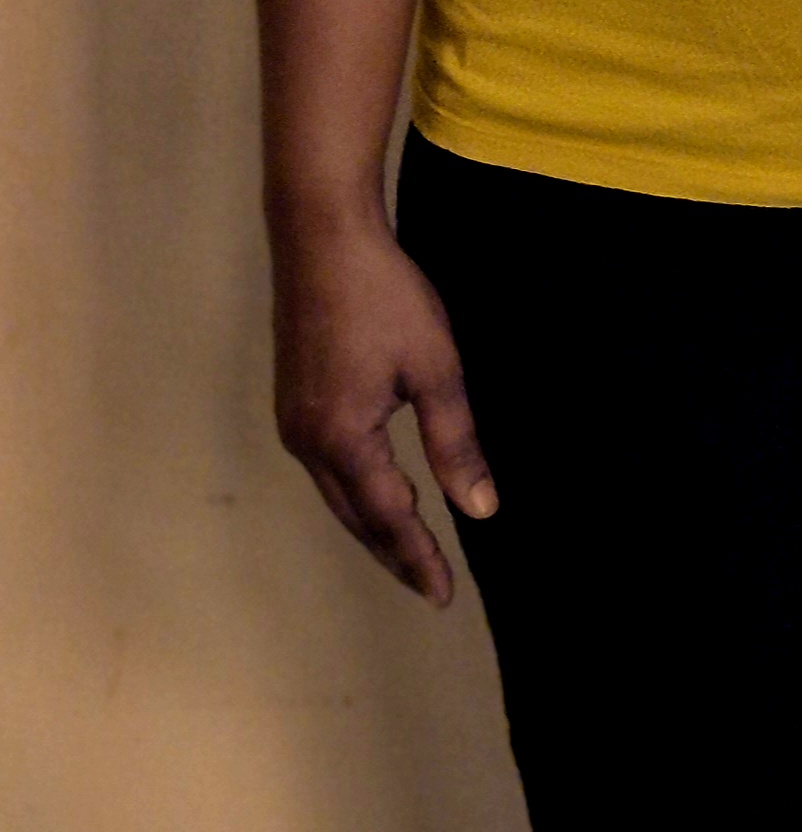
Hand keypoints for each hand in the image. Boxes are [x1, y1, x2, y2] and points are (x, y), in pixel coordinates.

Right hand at [270, 203, 495, 604]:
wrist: (321, 236)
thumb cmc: (385, 295)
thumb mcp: (436, 369)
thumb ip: (456, 443)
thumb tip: (479, 510)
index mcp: (343, 438)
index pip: (388, 518)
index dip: (419, 558)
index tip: (444, 595)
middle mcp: (307, 440)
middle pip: (355, 517)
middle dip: (395, 553)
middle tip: (431, 586)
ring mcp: (292, 421)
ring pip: (337, 495)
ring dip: (373, 526)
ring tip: (410, 551)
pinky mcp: (293, 401)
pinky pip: (326, 468)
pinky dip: (356, 493)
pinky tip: (378, 494)